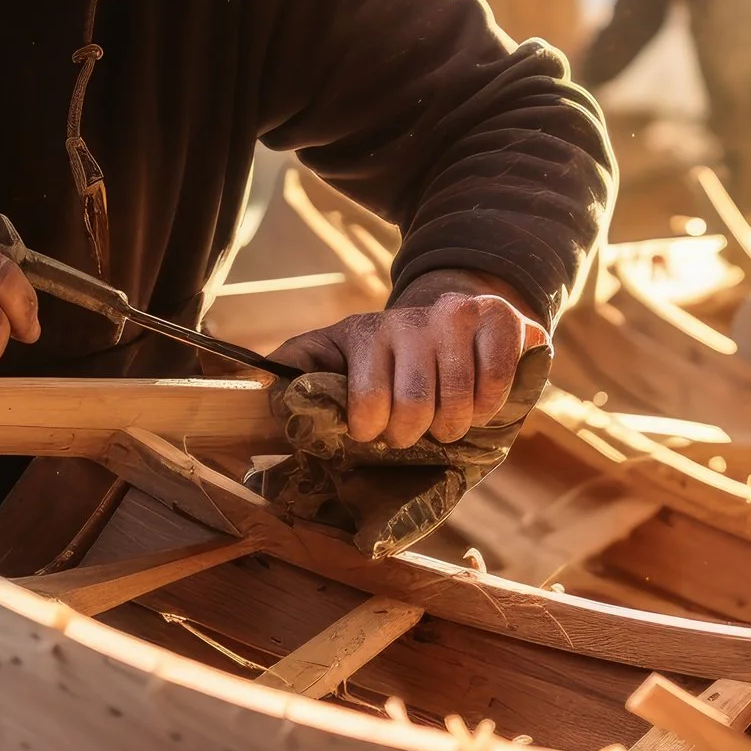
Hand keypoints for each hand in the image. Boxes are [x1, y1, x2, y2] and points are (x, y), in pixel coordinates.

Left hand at [270, 274, 549, 445]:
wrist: (444, 323)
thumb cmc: (381, 360)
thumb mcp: (330, 359)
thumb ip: (294, 371)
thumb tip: (250, 380)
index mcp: (363, 334)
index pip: (368, 405)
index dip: (372, 431)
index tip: (371, 431)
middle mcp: (410, 320)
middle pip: (417, 408)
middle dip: (414, 434)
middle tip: (411, 431)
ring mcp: (457, 316)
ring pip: (459, 401)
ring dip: (453, 426)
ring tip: (444, 422)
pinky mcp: (500, 317)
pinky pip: (499, 377)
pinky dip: (490, 405)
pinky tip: (477, 405)